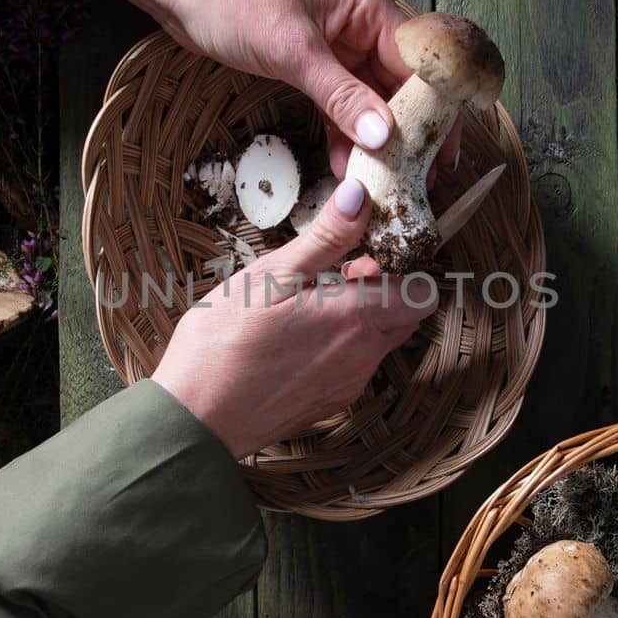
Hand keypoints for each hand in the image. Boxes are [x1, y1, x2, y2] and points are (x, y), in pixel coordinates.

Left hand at [80, 0, 457, 175]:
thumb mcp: (291, 50)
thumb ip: (340, 95)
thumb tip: (382, 137)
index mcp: (368, 0)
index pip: (418, 61)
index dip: (433, 110)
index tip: (440, 154)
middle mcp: (362, 18)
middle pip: (401, 82)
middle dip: (407, 131)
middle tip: (415, 179)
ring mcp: (339, 41)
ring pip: (371, 97)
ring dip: (373, 138)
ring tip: (381, 182)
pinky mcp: (314, 61)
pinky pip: (341, 101)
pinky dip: (343, 132)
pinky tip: (344, 165)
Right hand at [151, 179, 434, 457]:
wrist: (195, 419)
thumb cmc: (223, 345)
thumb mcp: (271, 276)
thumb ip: (326, 238)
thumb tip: (361, 198)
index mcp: (356, 319)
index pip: (422, 292)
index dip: (403, 267)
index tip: (366, 253)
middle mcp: (363, 357)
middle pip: (405, 316)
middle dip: (383, 289)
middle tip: (335, 273)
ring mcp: (348, 384)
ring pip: (378, 341)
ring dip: (359, 316)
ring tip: (307, 303)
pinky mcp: (329, 403)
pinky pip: (354, 365)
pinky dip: (339, 344)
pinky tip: (295, 336)